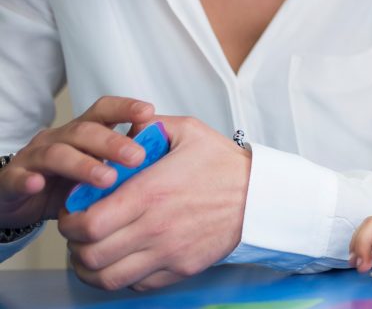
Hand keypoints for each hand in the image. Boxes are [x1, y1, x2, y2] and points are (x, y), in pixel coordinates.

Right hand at [0, 97, 153, 228]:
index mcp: (82, 132)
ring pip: (57, 153)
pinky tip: (39, 184)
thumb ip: (121, 160)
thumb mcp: (97, 168)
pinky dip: (28, 180)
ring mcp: (34, 157)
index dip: (124, 108)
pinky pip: (18, 177)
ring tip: (107, 179)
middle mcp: (58, 138)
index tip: (148, 112)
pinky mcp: (12, 179)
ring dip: (83, 165)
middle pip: (85, 131)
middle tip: (137, 157)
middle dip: (113, 142)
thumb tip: (162, 155)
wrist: (17, 199)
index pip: (103, 111)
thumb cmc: (66, 181)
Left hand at [59, 115, 251, 290]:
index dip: (70, 221)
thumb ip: (150, 126)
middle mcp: (155, 227)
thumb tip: (124, 127)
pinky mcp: (180, 269)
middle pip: (91, 255)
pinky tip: (123, 258)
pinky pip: (134, 285)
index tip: (74, 211)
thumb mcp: (188, 131)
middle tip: (79, 232)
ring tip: (93, 251)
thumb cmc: (224, 164)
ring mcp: (168, 252)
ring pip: (107, 278)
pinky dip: (120, 276)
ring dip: (91, 267)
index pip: (88, 223)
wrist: (260, 196)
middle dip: (74, 245)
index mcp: (150, 192)